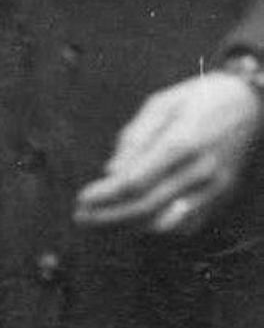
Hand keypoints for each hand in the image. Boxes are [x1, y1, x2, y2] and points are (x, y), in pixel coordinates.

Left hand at [73, 72, 262, 234]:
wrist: (250, 101)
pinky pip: (188, 225)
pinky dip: (159, 229)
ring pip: (166, 223)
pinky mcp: (223, 196)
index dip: (105, 196)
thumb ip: (135, 138)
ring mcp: (215, 187)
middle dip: (108, 217)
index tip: (81, 198)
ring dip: (129, 228)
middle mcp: (202, 170)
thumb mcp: (161, 104)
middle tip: (81, 218)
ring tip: (101, 224)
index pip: (136, 182)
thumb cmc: (198, 99)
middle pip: (146, 207)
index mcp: (183, 142)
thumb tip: (111, 171)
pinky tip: (135, 224)